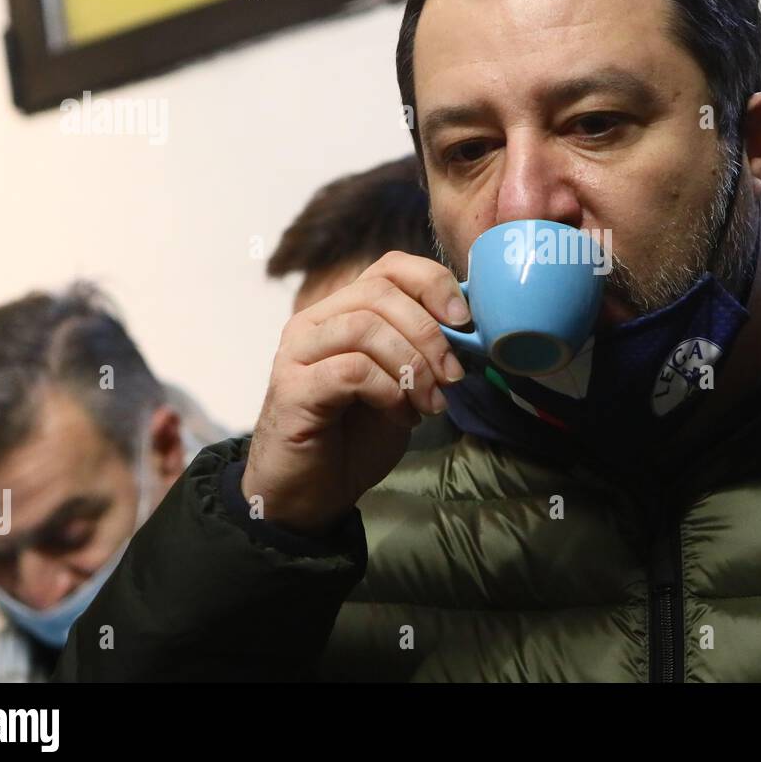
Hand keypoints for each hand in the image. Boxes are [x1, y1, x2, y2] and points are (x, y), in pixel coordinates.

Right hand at [242, 252, 469, 535]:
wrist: (310, 495)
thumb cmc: (356, 437)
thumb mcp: (401, 384)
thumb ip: (422, 350)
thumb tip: (467, 328)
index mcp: (342, 311)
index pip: (389, 267)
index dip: (433, 283)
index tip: (464, 320)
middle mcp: (314, 322)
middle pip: (381, 293)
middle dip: (430, 333)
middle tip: (452, 377)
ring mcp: (298, 352)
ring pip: (366, 328)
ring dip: (412, 365)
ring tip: (429, 404)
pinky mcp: (293, 389)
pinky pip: (352, 370)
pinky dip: (389, 391)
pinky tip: (400, 416)